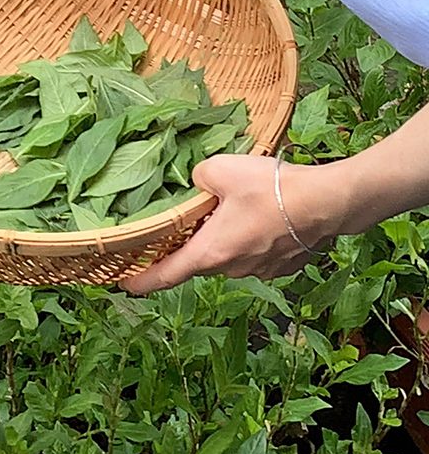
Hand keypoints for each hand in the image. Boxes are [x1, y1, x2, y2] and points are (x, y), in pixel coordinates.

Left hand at [120, 153, 346, 293]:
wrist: (330, 202)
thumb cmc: (272, 190)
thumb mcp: (220, 169)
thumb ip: (197, 176)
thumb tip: (197, 181)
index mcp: (210, 253)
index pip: (165, 276)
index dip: (141, 281)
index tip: (123, 284)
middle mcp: (231, 269)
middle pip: (196, 262)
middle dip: (185, 248)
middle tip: (176, 230)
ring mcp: (258, 270)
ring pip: (227, 257)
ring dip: (220, 241)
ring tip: (224, 214)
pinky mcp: (281, 265)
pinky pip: (253, 254)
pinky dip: (247, 240)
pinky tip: (255, 217)